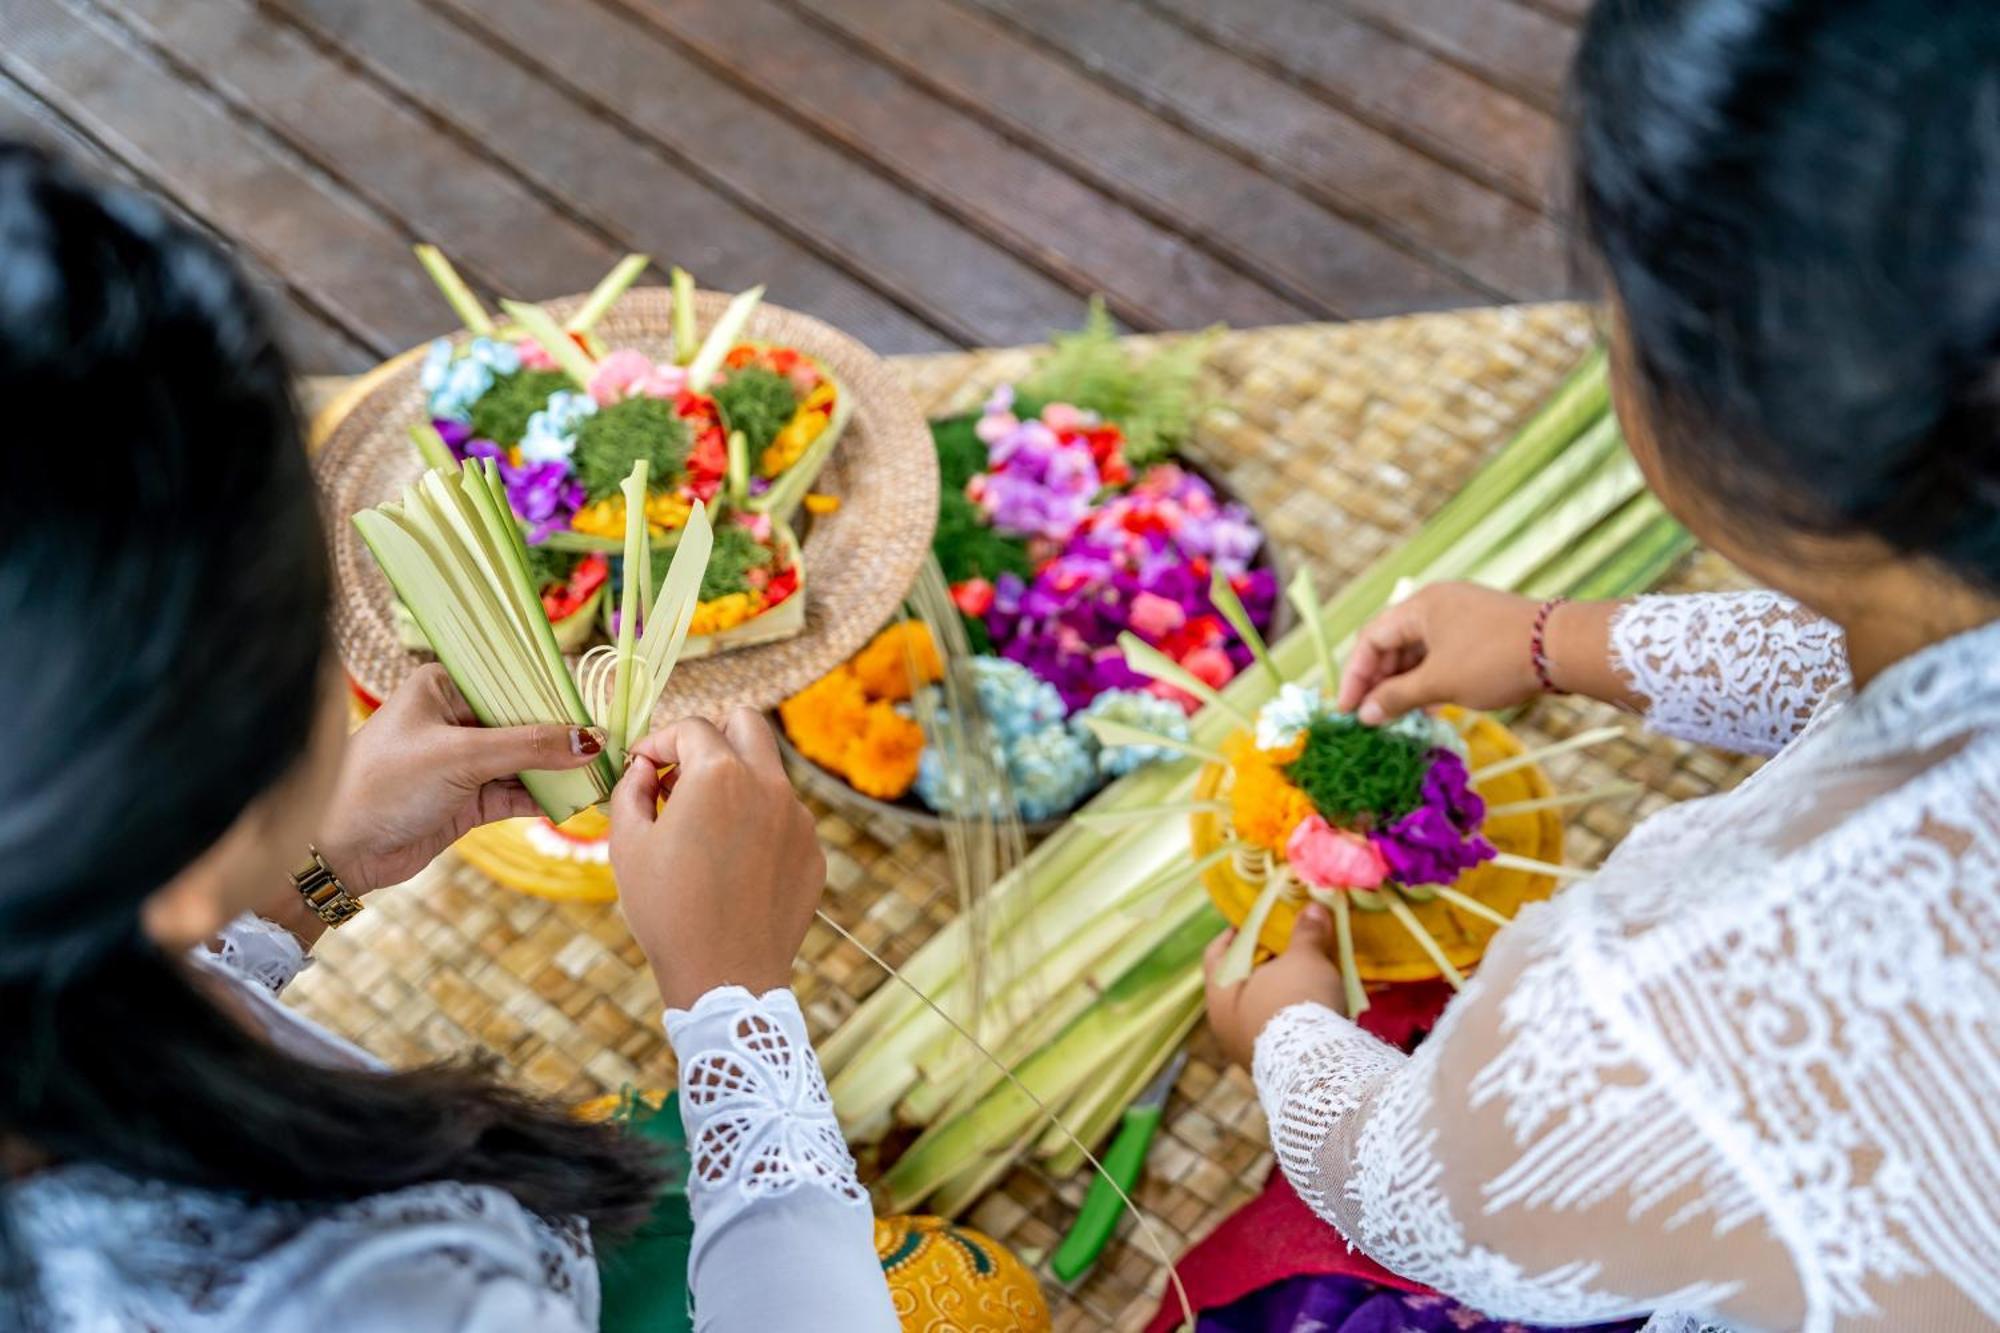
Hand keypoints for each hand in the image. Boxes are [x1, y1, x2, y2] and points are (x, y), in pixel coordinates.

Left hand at [316, 664, 605, 892]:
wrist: (338, 851)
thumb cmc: (384, 784)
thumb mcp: (461, 756)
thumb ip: (529, 747)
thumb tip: (593, 740)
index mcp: (443, 687)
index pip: (512, 681)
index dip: (556, 693)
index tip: (600, 703)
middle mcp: (455, 719)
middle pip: (525, 722)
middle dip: (565, 736)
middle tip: (612, 742)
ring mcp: (463, 762)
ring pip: (526, 760)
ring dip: (560, 770)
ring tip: (604, 772)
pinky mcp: (468, 800)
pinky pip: (518, 792)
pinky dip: (546, 797)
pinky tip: (578, 798)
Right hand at [609, 709, 825, 1010]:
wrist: (726, 976)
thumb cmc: (667, 910)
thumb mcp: (627, 844)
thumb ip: (630, 788)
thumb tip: (642, 766)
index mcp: (720, 774)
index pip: (691, 727)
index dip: (659, 741)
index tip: (643, 766)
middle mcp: (768, 784)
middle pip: (746, 722)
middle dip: (711, 736)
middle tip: (682, 772)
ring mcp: (798, 818)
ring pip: (768, 772)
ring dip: (736, 781)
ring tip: (702, 826)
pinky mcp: (813, 850)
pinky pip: (785, 816)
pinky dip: (758, 822)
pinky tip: (732, 862)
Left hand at [1203, 904, 1346, 1068]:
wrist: (1317, 1068)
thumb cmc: (1298, 1001)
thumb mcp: (1305, 958)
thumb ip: (1307, 932)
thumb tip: (1314, 908)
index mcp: (1219, 993)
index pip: (1218, 954)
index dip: (1237, 933)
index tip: (1258, 921)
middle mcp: (1224, 1024)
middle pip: (1240, 982)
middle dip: (1266, 963)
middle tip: (1290, 944)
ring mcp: (1246, 1049)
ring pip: (1261, 1009)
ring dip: (1282, 991)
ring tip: (1309, 973)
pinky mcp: (1271, 1067)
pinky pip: (1278, 1031)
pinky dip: (1292, 1015)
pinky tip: (1317, 1006)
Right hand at [1336, 583, 1544, 723]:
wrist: (1563, 647)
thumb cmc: (1494, 660)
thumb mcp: (1440, 682)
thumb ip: (1397, 698)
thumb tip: (1366, 716)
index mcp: (1420, 606)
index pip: (1370, 639)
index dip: (1355, 676)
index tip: (1347, 712)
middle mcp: (1437, 604)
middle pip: (1392, 643)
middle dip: (1378, 682)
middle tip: (1369, 719)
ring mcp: (1461, 616)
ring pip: (1418, 651)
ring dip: (1404, 684)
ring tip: (1395, 718)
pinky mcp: (1482, 631)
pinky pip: (1442, 654)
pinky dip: (1429, 679)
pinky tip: (1427, 706)